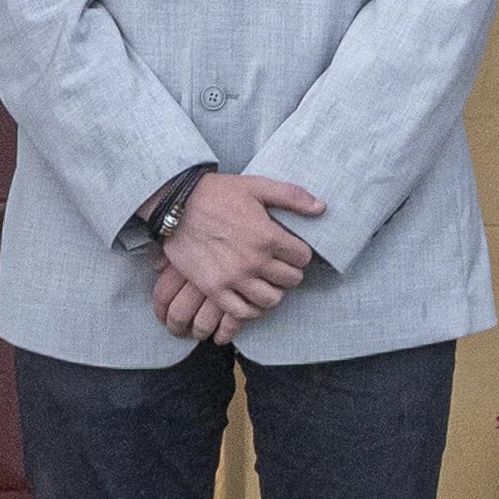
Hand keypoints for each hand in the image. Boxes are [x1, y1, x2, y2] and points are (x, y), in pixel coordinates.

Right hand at [149, 171, 325, 343]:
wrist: (176, 205)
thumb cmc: (217, 194)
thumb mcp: (257, 186)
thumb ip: (292, 196)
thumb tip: (322, 208)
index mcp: (268, 236)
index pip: (303, 257)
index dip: (300, 253)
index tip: (290, 250)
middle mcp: (254, 260)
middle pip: (291, 280)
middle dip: (289, 272)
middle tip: (279, 266)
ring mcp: (233, 278)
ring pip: (271, 300)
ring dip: (273, 292)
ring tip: (266, 283)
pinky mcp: (214, 288)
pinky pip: (242, 312)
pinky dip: (251, 309)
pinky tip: (250, 298)